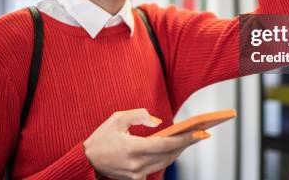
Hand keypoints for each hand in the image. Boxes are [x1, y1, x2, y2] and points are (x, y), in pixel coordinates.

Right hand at [83, 108, 208, 179]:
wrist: (86, 161)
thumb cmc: (101, 137)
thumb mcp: (117, 118)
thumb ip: (139, 115)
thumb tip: (158, 122)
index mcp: (132, 149)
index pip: (165, 145)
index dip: (185, 139)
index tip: (201, 132)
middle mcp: (136, 165)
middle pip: (169, 155)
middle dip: (187, 143)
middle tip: (202, 132)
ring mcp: (136, 175)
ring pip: (165, 162)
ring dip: (179, 150)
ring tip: (192, 137)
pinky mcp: (135, 179)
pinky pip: (156, 167)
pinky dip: (167, 157)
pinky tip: (175, 147)